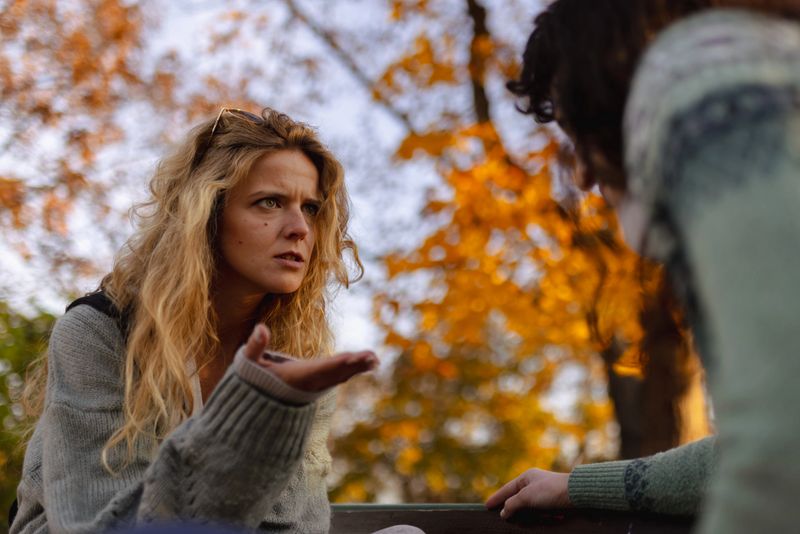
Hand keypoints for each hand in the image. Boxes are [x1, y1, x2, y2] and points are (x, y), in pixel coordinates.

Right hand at [243, 323, 377, 391]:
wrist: (258, 406)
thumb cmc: (255, 380)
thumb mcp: (249, 364)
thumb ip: (254, 347)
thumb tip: (261, 328)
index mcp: (298, 377)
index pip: (320, 369)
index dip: (337, 364)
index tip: (353, 358)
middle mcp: (311, 383)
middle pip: (336, 373)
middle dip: (354, 366)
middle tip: (372, 358)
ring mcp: (317, 385)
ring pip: (341, 376)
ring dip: (358, 368)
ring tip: (375, 360)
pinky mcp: (320, 384)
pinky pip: (340, 376)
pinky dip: (355, 370)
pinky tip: (371, 363)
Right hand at [485, 468, 570, 518]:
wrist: (577, 493)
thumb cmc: (550, 490)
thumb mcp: (526, 496)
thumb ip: (512, 504)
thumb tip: (503, 512)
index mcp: (526, 477)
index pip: (507, 489)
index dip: (496, 498)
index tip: (487, 506)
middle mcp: (534, 484)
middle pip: (518, 500)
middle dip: (514, 511)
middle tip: (505, 518)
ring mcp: (544, 494)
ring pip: (530, 509)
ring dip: (531, 517)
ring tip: (531, 520)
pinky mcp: (553, 503)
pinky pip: (542, 513)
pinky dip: (543, 518)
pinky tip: (547, 519)